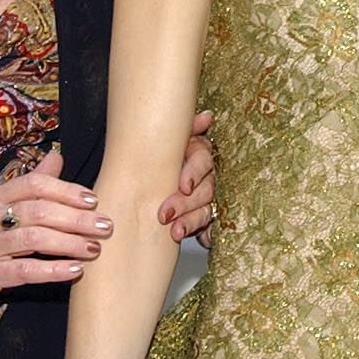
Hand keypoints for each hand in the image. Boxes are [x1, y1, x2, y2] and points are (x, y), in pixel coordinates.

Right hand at [0, 150, 109, 319]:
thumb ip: (28, 185)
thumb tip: (57, 156)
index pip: (34, 184)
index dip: (67, 190)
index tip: (94, 200)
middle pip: (39, 210)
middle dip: (77, 218)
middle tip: (105, 227)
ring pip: (34, 239)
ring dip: (69, 243)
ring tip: (94, 249)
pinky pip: (24, 271)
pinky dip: (53, 270)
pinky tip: (74, 271)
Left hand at [160, 109, 215, 242]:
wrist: (148, 182)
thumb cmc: (163, 159)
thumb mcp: (171, 142)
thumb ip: (187, 129)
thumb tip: (207, 117)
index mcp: (199, 155)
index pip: (203, 161)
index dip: (194, 173)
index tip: (183, 185)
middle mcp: (207, 176)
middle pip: (205, 189)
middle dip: (184, 203)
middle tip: (164, 214)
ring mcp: (208, 199)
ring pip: (205, 210)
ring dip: (190, 221)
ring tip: (174, 232)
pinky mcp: (206, 220)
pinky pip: (209, 229)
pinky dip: (205, 235)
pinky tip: (202, 241)